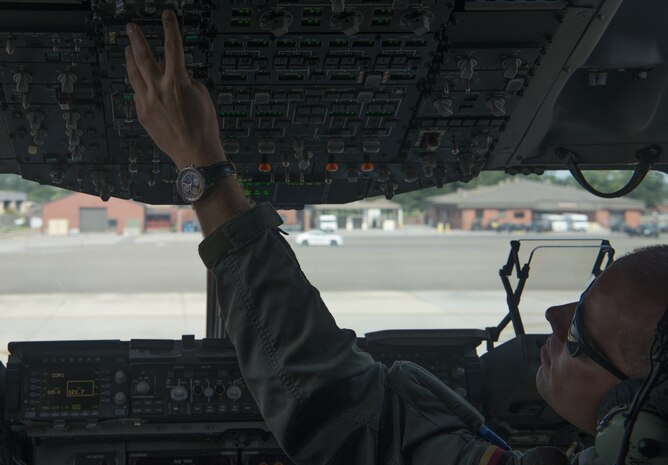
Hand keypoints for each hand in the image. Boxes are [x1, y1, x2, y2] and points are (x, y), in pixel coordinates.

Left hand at [125, 9, 224, 169]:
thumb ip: (189, 81)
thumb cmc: (204, 128)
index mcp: (177, 81)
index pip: (173, 47)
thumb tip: (180, 77)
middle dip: (137, 38)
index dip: (170, 28)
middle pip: (143, 56)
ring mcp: (147, 102)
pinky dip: (139, 86)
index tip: (166, 15)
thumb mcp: (203, 97)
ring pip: (133, 74)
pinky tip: (139, 83)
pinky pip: (137, 94)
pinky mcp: (142, 115)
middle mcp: (158, 89)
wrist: (195, 153)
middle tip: (132, 28)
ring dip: (130, 59)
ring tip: (127, 49)